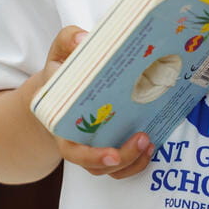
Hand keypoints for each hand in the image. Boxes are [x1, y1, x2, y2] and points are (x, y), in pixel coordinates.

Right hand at [41, 26, 154, 178]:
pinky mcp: (107, 146)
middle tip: (141, 138)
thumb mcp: (59, 51)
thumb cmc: (61, 71)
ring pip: (110, 169)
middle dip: (121, 157)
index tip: (112, 154)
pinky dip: (136, 161)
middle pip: (95, 165)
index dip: (92, 156)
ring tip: (149, 142)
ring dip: (132, 161)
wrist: (57, 88)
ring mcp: (92, 147)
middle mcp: (75, 140)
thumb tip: (83, 39)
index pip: (71, 149)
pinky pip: (120, 166)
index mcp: (62, 122)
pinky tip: (150, 146)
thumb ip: (68, 40)